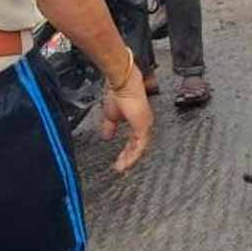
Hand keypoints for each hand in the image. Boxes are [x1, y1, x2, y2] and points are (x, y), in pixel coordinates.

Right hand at [99, 56, 153, 174]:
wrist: (121, 83)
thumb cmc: (118, 93)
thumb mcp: (111, 115)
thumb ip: (110, 127)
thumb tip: (106, 137)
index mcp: (138, 120)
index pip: (135, 140)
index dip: (127, 151)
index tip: (120, 160)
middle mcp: (144, 123)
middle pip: (138, 146)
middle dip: (128, 158)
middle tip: (120, 167)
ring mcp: (145, 125)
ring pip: (139, 148)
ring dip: (129, 158)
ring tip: (120, 167)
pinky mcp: (143, 126)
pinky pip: (139, 146)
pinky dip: (132, 155)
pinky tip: (125, 162)